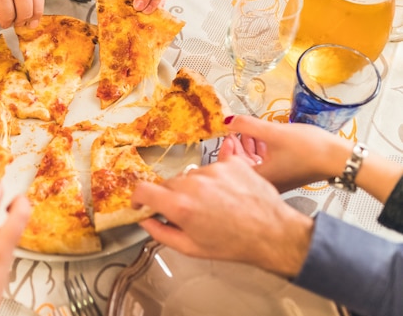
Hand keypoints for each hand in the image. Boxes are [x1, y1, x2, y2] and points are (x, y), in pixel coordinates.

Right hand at [131, 156, 312, 277]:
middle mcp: (193, 183)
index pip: (143, 190)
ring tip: (213, 204)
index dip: (137, 197)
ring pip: (190, 175)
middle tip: (187, 212)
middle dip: (171, 196)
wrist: (272, 232)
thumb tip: (146, 221)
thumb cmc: (233, 244)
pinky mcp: (231, 162)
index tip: (141, 203)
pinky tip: (226, 193)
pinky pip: (212, 167)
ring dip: (194, 187)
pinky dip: (214, 179)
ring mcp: (213, 169)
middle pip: (168, 183)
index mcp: (180, 206)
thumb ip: (161, 233)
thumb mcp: (191, 248)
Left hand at [218, 115, 353, 191]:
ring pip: (252, 163)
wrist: (338, 158)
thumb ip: (247, 125)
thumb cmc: (310, 150)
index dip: (226, 148)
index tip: (228, 134)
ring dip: (249, 147)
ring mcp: (274, 181)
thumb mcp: (273, 132)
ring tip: (249, 131)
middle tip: (236, 130)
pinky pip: (264, 164)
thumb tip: (228, 120)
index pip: (229, 167)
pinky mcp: (283, 176)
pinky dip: (260, 151)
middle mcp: (264, 184)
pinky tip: (264, 139)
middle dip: (237, 146)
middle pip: (239, 165)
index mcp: (258, 178)